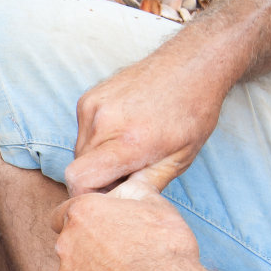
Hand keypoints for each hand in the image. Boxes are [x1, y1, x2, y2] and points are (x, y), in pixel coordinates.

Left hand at [50, 189, 205, 270]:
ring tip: (122, 270)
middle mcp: (66, 241)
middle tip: (117, 247)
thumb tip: (129, 186)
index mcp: (82, 212)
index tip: (100, 223)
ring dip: (90, 265)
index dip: (83, 216)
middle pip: (69, 238)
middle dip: (87, 241)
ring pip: (73, 264)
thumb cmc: (164, 246)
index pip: (65, 211)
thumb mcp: (156, 204)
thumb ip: (133, 191)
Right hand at [62, 48, 230, 197]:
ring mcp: (93, 106)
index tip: (112, 193)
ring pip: (79, 151)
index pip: (78, 180)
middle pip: (78, 169)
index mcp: (129, 141)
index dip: (89, 194)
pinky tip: (123, 128)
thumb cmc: (192, 112)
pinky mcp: (88, 98)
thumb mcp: (180, 159)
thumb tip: (119, 205)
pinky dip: (97, 138)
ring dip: (97, 157)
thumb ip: (145, 186)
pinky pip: (82, 132)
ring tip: (128, 147)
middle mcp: (105, 122)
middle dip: (99, 177)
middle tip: (128, 170)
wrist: (193, 64)